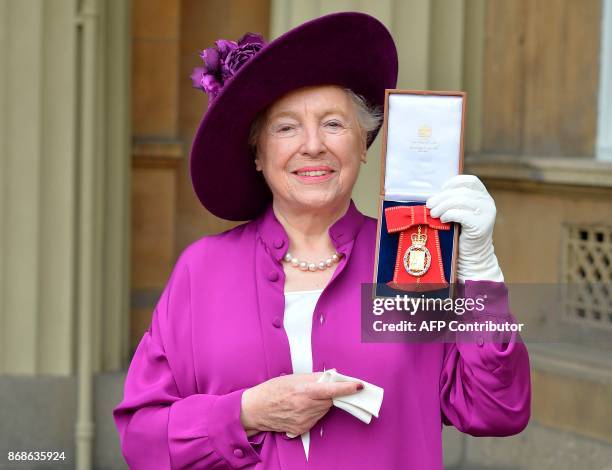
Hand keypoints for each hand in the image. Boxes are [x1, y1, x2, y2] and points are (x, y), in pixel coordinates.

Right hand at [240, 372, 362, 436]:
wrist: (256, 409)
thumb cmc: (272, 390)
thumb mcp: (292, 378)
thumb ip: (314, 377)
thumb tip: (331, 376)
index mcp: (304, 392)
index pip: (331, 390)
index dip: (347, 388)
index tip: (359, 385)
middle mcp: (305, 408)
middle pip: (330, 400)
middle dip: (330, 393)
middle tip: (320, 387)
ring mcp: (304, 420)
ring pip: (324, 410)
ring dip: (321, 403)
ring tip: (305, 397)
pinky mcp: (302, 429)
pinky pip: (316, 418)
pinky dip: (314, 411)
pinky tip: (301, 407)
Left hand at [426, 175, 503, 281]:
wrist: (472, 256)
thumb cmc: (461, 233)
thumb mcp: (459, 213)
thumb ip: (452, 202)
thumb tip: (432, 196)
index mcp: (483, 196)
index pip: (470, 181)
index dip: (453, 183)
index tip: (440, 190)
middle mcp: (488, 203)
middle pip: (462, 191)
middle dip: (442, 197)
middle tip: (429, 205)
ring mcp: (487, 214)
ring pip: (461, 201)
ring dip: (442, 206)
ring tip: (432, 213)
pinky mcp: (482, 225)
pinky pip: (461, 214)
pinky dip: (449, 214)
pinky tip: (442, 219)